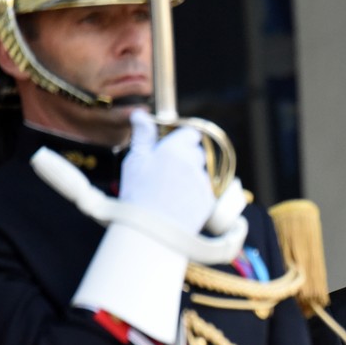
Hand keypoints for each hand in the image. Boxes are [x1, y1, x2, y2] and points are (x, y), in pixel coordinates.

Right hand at [120, 109, 214, 233]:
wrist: (152, 230)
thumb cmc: (139, 194)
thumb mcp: (135, 161)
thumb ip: (143, 136)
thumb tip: (141, 114)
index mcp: (176, 149)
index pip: (191, 134)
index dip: (182, 139)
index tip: (171, 146)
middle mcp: (194, 164)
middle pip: (197, 154)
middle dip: (186, 159)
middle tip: (166, 172)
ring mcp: (203, 183)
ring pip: (200, 174)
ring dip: (190, 178)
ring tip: (170, 193)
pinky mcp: (209, 202)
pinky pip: (204, 193)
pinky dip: (194, 196)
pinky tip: (178, 204)